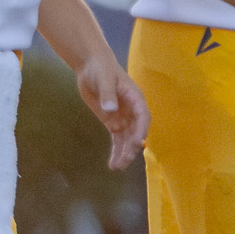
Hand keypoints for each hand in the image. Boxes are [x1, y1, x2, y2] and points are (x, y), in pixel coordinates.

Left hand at [75, 51, 149, 169]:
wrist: (91, 66)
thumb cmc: (101, 69)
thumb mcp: (104, 79)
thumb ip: (107, 94)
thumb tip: (111, 109)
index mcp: (135, 98)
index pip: (143, 117)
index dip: (141, 130)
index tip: (137, 142)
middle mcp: (132, 111)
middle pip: (135, 132)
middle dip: (131, 147)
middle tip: (123, 161)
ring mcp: (123, 117)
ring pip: (126, 139)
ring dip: (123, 153)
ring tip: (117, 167)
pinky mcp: (112, 121)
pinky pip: (116, 139)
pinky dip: (115, 151)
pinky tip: (113, 164)